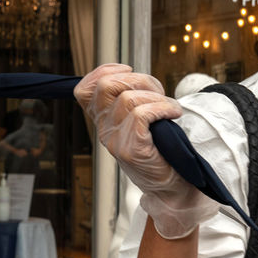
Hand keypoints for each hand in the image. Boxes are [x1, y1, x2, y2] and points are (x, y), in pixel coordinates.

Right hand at [74, 64, 215, 237]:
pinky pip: (142, 114)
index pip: (83, 90)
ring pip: (128, 98)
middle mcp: (103, 130)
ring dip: (156, 96)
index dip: (103, 71)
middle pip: (105, 86)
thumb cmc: (159, 150)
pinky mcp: (132, 150)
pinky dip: (163, 108)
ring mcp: (115, 141)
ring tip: (170, 107)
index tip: (128, 70)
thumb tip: (134, 75)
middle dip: (138, 79)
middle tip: (158, 91)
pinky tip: (174, 114)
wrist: (170, 187)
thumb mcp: (137, 122)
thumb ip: (130, 101)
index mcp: (102, 121)